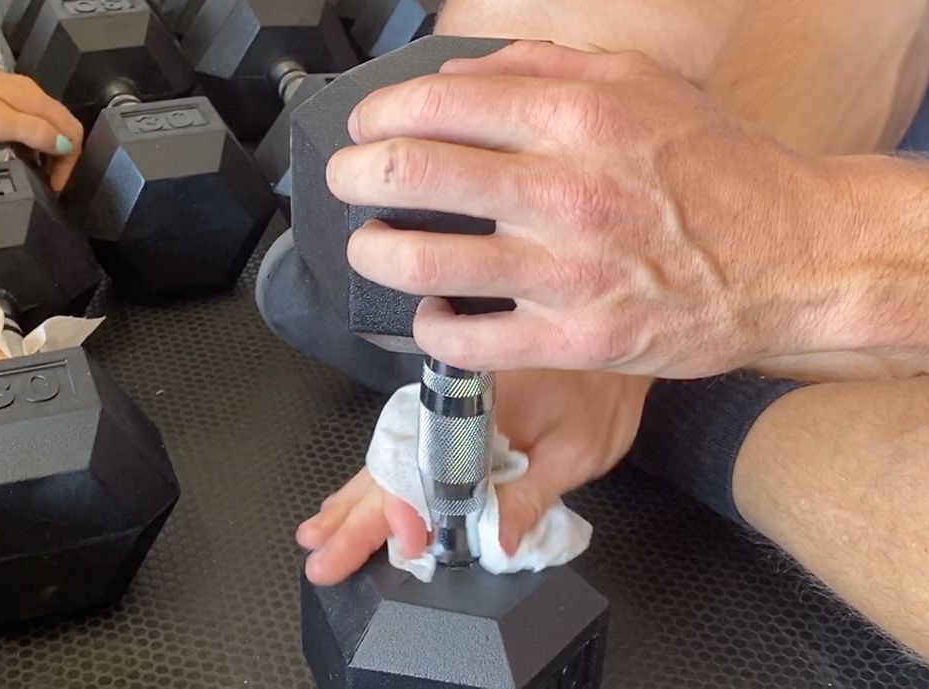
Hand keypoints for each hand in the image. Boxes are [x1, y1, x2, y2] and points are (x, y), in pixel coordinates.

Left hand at [0, 43, 83, 191]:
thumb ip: (36, 133)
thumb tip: (65, 146)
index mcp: (34, 98)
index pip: (72, 131)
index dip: (70, 162)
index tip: (56, 185)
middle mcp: (29, 92)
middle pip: (62, 126)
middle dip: (62, 157)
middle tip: (50, 182)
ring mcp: (12, 93)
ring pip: (46, 123)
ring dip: (47, 149)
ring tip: (36, 172)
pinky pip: (27, 120)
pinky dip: (31, 140)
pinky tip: (17, 152)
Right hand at [297, 370, 650, 584]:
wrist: (609, 327)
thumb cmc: (602, 386)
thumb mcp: (579, 448)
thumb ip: (532, 494)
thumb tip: (498, 541)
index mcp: (478, 407)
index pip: (426, 465)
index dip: (408, 510)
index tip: (408, 544)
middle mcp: (449, 404)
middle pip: (391, 466)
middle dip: (355, 518)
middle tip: (324, 560)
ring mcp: (443, 407)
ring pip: (387, 458)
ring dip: (352, 500)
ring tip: (320, 534)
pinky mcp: (446, 413)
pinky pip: (401, 451)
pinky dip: (374, 482)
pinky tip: (349, 504)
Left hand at [330, 41, 857, 378]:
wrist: (796, 257)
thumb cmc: (720, 170)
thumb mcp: (644, 84)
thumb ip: (543, 67)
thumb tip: (455, 79)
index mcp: (577, 117)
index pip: (436, 104)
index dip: (378, 115)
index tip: (366, 129)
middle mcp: (564, 190)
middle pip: (409, 174)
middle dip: (353, 176)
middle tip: (346, 182)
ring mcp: (566, 272)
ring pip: (422, 262)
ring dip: (374, 253)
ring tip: (371, 247)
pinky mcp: (575, 340)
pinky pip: (467, 342)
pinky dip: (432, 329)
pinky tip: (432, 315)